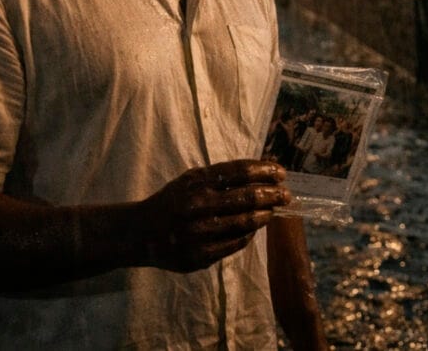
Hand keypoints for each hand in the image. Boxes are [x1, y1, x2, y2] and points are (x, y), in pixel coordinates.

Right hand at [136, 160, 290, 272]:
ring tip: (273, 211)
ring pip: (245, 223)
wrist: (141, 233)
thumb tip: (260, 172)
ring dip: (265, 215)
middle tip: (286, 194)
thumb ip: (220, 176)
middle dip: (272, 194)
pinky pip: (235, 243)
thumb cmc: (172, 201)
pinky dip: (248, 234)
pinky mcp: (200, 255)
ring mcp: (200, 233)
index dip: (265, 171)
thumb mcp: (190, 180)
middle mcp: (198, 206)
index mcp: (197, 183)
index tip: (281, 172)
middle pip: (247, 197)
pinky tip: (254, 228)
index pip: (240, 172)